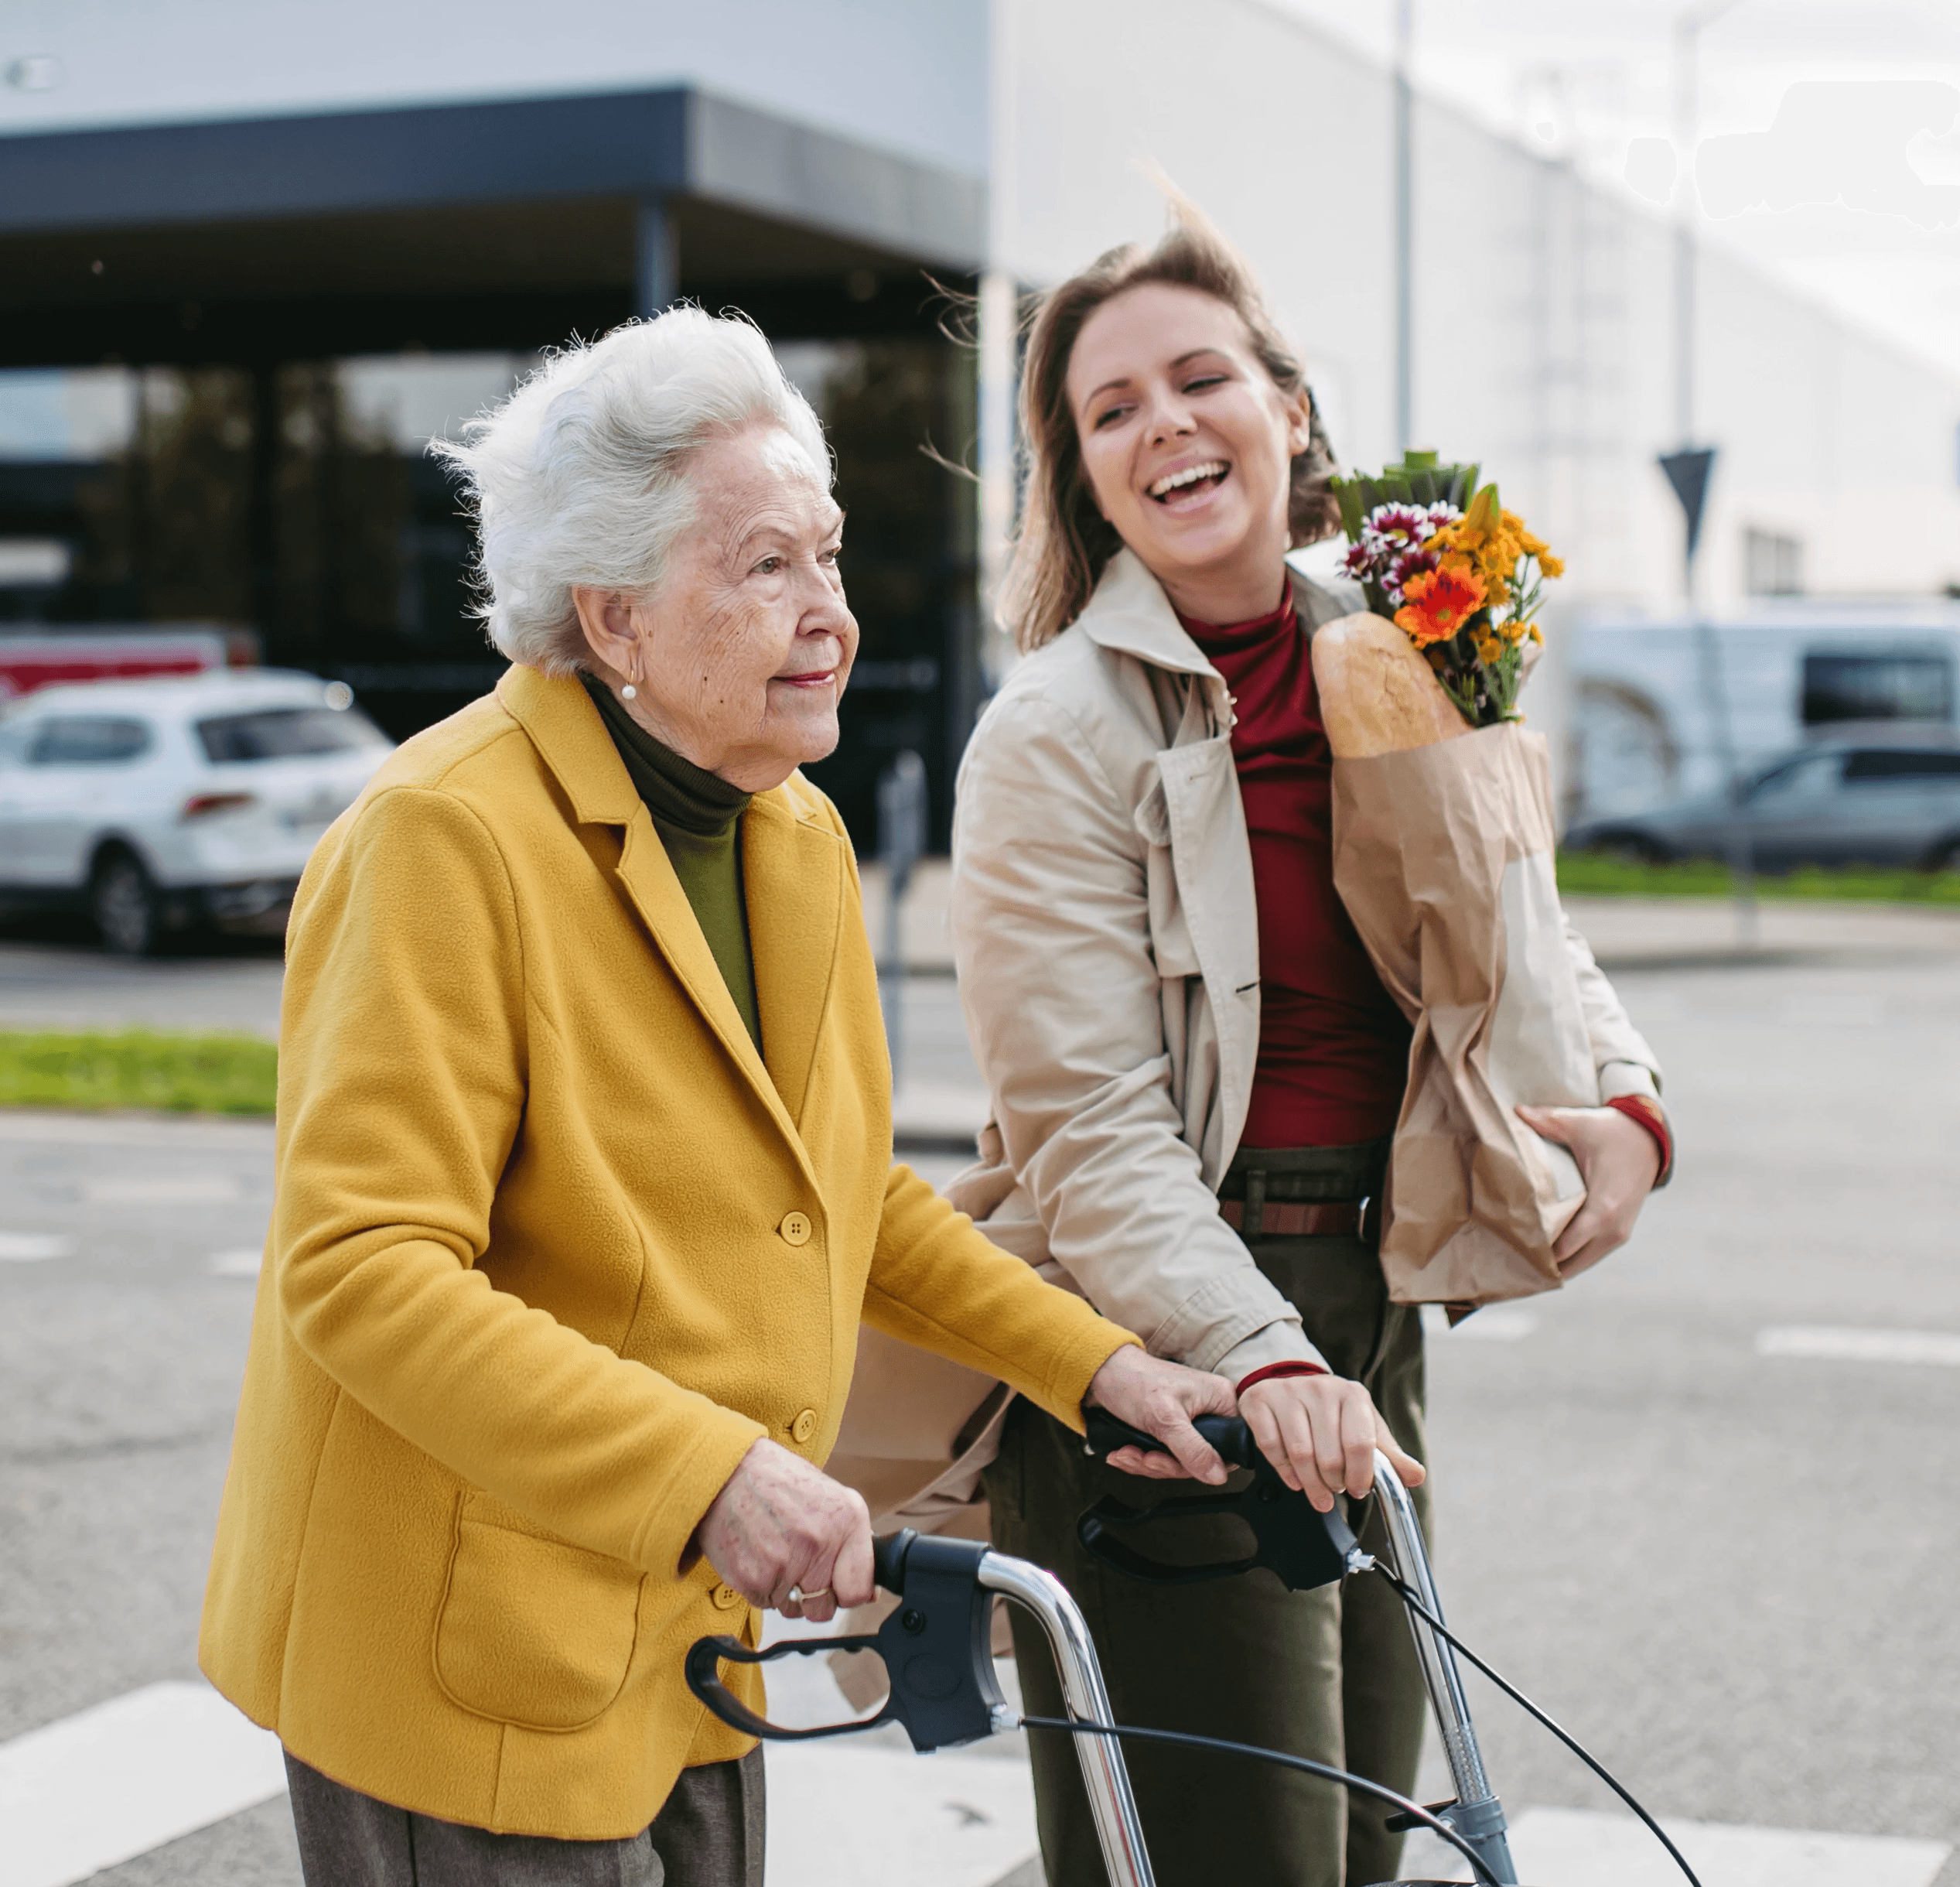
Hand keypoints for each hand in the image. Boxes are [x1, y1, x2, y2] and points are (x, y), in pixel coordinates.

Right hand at [694, 1439, 872, 1624]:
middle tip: (801, 1566)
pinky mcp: (752, 1578)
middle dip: (815, 1595)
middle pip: (824, 1609)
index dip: (849, 1592)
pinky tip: (759, 1555)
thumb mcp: (833, 1497)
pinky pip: (766, 1603)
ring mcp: (783, 1564)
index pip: (859, 1591)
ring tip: (776, 1552)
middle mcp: (817, 1544)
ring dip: (786, 1590)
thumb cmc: (781, 1482)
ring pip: (793, 1609)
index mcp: (845, 1522)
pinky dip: (763, 1587)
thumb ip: (855, 1543)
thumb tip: (869, 1592)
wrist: (731, 1470)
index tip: (839, 1584)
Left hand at [1086, 1343, 1237, 1484]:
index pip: (1230, 1447)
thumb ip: (1193, 1450)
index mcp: (1220, 1400)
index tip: (1175, 1464)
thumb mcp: (1165, 1419)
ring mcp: (1189, 1421)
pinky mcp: (1171, 1429)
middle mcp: (1209, 1410)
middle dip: (1165, 1464)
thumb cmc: (1134, 1380)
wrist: (1102, 1372)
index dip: (1204, 1464)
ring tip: (1128, 1452)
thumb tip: (1218, 1475)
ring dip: (1148, 1463)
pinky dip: (1141, 1459)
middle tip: (1145, 1458)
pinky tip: (1126, 1452)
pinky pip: (1164, 1456)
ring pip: (1178, 1461)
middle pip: (1200, 1459)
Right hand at [1239, 1373, 1425, 1512]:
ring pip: (1301, 1454)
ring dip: (1311, 1484)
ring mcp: (1288, 1393)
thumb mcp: (1365, 1427)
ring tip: (1318, 1491)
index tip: (1358, 1489)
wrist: (1291, 1383)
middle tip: (1335, 1490)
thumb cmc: (1333, 1412)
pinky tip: (1294, 1478)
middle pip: (1330, 1456)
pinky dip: (1285, 1471)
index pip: (1360, 1444)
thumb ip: (1389, 1455)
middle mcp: (1320, 1388)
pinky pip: (1272, 1447)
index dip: (1360, 1476)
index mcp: (1352, 1394)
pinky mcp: (1260, 1402)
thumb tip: (1416, 1476)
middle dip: (1334, 1484)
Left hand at [1516, 1103, 1662, 1279]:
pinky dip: (1572, 1255)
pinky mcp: (1620, 1232)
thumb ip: (1549, 1121)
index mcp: (1603, 1208)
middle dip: (1543, 1263)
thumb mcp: (1581, 1124)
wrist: (1650, 1140)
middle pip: (1571, 1263)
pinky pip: (1591, 1253)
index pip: (1566, 1246)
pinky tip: (1547, 1251)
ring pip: (1582, 1262)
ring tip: (1523, 1258)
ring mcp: (1619, 1233)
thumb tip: (1517, 1111)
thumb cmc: (1614, 1133)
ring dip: (1558, 1262)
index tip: (1510, 1249)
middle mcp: (1613, 1228)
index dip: (1538, 1251)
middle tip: (1509, 1259)